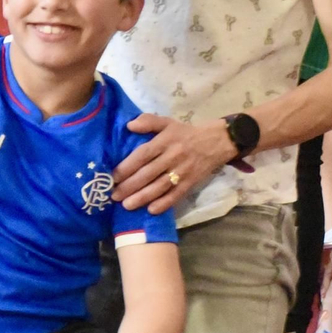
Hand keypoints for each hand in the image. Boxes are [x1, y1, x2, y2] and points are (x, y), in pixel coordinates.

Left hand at [111, 114, 236, 213]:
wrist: (217, 141)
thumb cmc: (186, 133)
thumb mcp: (168, 123)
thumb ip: (148, 121)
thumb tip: (129, 125)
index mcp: (164, 141)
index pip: (143, 155)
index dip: (127, 166)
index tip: (113, 176)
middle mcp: (172, 157)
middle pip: (148, 173)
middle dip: (129, 186)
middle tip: (114, 195)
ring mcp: (182, 171)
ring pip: (160, 187)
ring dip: (142, 197)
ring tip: (127, 205)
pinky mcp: (191, 183)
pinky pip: (176, 195)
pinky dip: (164, 204)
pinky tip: (151, 210)